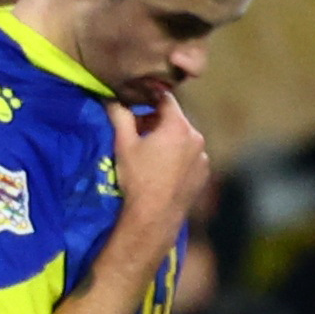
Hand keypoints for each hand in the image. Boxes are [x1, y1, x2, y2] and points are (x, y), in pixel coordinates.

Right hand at [111, 92, 214, 239]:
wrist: (155, 215)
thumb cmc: (138, 177)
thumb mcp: (124, 143)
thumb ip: (119, 115)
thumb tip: (110, 97)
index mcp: (178, 126)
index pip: (166, 99)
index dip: (149, 99)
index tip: (137, 103)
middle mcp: (197, 137)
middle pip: (175, 120)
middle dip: (157, 121)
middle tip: (138, 131)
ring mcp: (203, 157)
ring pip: (184, 139)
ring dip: (169, 139)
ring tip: (150, 153)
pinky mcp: (204, 173)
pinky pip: (190, 156)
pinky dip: (179, 156)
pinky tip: (163, 169)